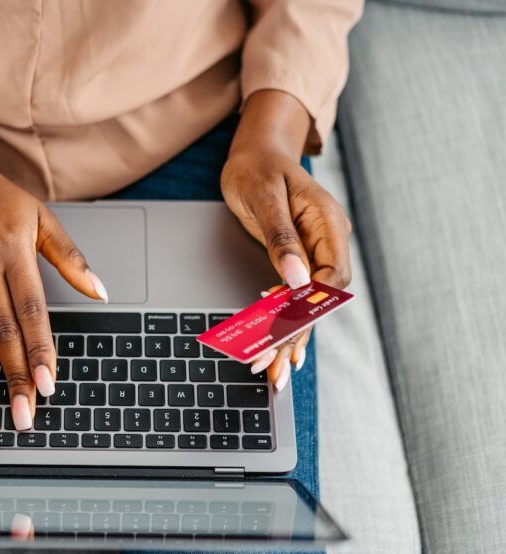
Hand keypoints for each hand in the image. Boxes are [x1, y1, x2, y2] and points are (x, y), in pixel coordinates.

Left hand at [221, 91, 351, 387]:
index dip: (310, 305)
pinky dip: (284, 323)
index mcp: (328, 223)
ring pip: (308, 303)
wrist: (254, 152)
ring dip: (290, 336)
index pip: (331, 275)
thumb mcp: (263, 197)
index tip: (285, 329)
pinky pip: (295, 296)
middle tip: (274, 365)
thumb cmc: (257, 166)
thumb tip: (296, 278)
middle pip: (321, 297)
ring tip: (273, 369)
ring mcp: (314, 251)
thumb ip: (281, 237)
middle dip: (298, 332)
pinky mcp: (297, 259)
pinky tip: (281, 350)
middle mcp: (327, 240)